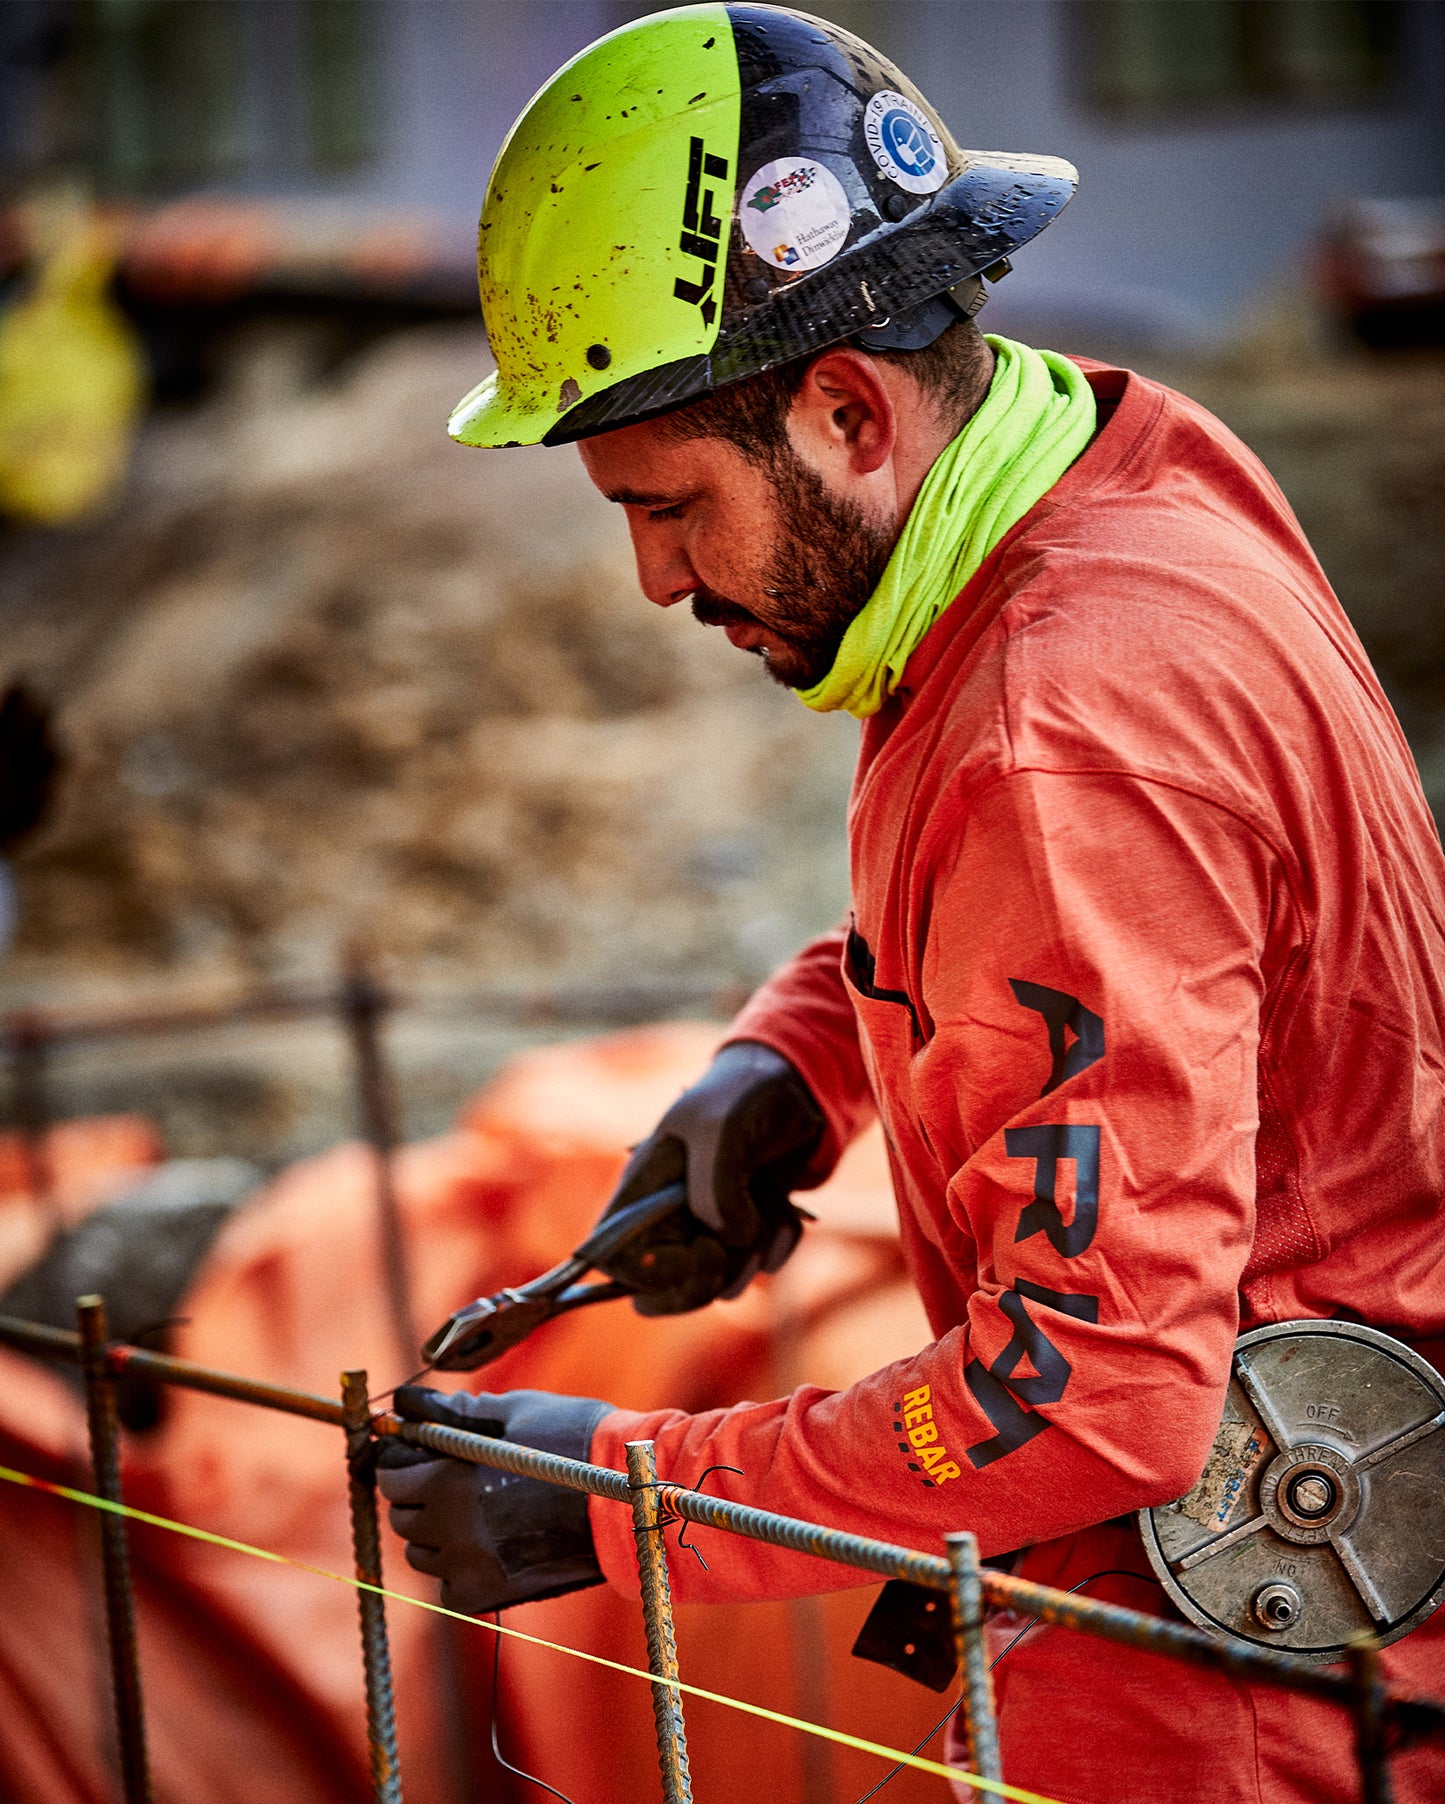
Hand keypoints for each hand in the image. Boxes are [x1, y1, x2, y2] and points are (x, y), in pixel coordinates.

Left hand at [376, 1385, 610, 1613]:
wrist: (631, 1496)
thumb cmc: (576, 1440)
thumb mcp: (515, 1412)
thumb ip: (453, 1412)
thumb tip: (407, 1401)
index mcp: (451, 1481)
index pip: (392, 1475)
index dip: (400, 1458)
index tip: (414, 1450)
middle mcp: (452, 1530)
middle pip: (403, 1515)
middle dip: (417, 1492)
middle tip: (449, 1475)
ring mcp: (471, 1567)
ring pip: (422, 1553)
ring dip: (434, 1531)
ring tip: (474, 1507)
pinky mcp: (491, 1594)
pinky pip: (449, 1584)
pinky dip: (458, 1566)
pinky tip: (488, 1541)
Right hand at [597, 1040, 824, 1314]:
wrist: (796, 1086)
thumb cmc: (745, 1094)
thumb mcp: (724, 1127)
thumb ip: (716, 1188)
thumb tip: (730, 1240)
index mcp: (642, 1189)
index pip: (615, 1260)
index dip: (654, 1274)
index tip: (703, 1249)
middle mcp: (666, 1216)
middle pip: (663, 1292)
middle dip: (711, 1276)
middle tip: (742, 1242)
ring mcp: (704, 1227)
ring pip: (717, 1285)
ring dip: (753, 1255)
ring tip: (769, 1205)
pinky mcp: (741, 1232)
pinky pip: (757, 1268)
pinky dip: (778, 1242)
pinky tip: (783, 1203)